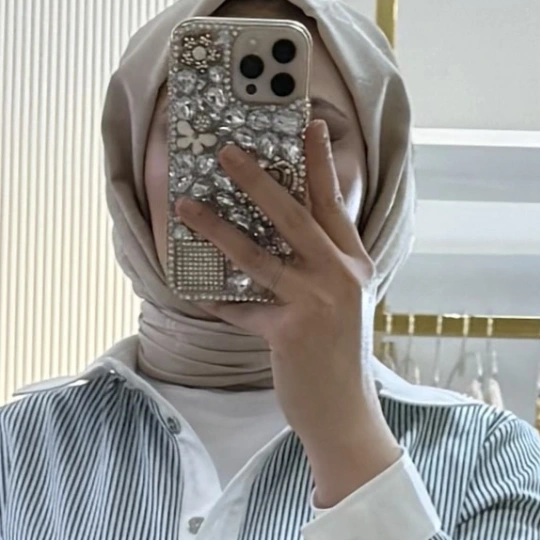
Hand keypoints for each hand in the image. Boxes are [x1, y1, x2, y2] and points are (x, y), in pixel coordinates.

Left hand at [172, 121, 399, 506]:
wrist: (345, 414)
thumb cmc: (337, 361)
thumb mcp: (341, 305)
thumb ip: (320, 269)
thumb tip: (283, 239)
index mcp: (352, 263)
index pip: (332, 202)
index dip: (319, 162)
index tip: (307, 124)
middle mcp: (338, 275)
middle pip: (293, 213)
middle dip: (257, 178)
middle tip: (228, 151)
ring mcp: (316, 302)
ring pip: (258, 253)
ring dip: (218, 227)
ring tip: (187, 205)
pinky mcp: (290, 332)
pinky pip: (241, 308)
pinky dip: (215, 300)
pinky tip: (191, 288)